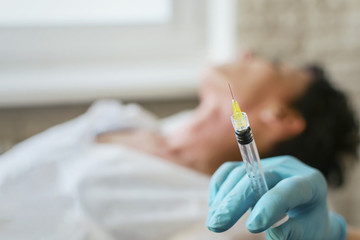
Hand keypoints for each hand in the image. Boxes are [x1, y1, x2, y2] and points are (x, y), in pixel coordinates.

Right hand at [207, 156, 346, 239]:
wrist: (307, 208)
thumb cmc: (308, 224)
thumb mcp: (309, 232)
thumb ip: (293, 233)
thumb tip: (273, 234)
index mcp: (311, 183)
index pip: (288, 190)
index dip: (269, 206)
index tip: (252, 228)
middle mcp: (287, 167)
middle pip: (256, 177)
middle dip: (235, 201)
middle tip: (217, 224)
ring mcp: (267, 163)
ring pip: (239, 174)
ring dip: (223, 198)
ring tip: (214, 222)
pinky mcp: (251, 165)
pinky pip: (229, 170)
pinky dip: (219, 187)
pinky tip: (215, 206)